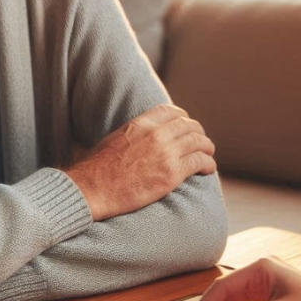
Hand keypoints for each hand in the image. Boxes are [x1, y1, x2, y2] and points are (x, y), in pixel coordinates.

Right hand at [67, 104, 215, 221]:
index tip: (186, 126)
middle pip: (189, 125)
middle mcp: (156, 134)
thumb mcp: (115, 138)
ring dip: (207, 148)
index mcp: (140, 123)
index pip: (171, 111)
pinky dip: (208, 164)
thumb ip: (134, 132)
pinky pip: (199, 162)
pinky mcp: (172, 173)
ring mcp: (166, 152)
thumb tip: (143, 136)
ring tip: (208, 154)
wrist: (92, 189)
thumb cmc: (98, 169)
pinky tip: (208, 169)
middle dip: (198, 133)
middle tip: (201, 142)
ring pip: (199, 142)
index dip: (183, 118)